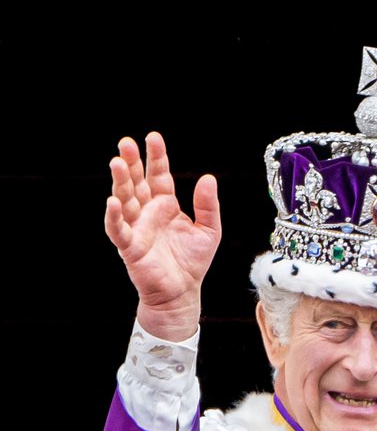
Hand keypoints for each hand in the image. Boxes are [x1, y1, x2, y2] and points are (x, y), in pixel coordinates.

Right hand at [104, 132, 220, 340]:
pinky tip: (112, 201)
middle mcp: (148, 211)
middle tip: (125, 142)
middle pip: (137, 182)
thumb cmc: (192, 262)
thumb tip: (208, 178)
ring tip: (117, 163)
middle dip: (132, 162)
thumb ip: (208, 206)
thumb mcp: (209, 231)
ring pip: (125, 199)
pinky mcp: (129, 246)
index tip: (153, 137)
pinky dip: (114, 216)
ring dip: (120, 182)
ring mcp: (136, 227)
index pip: (158, 175)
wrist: (183, 293)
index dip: (156, 157)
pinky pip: (118, 229)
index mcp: (165, 204)